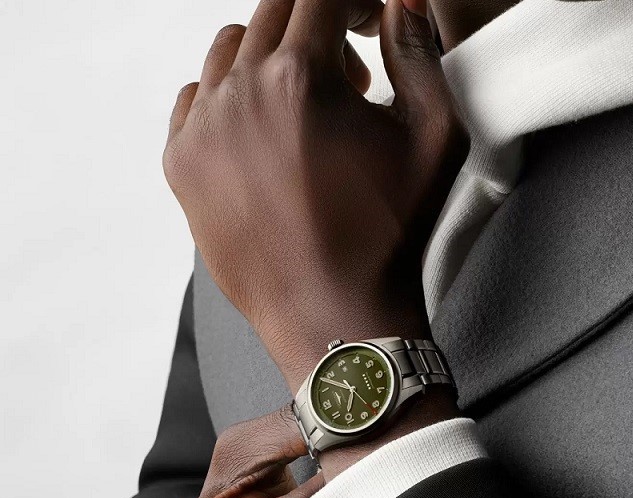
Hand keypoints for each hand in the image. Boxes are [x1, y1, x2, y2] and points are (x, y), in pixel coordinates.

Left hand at [163, 0, 468, 391]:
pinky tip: (265, 130)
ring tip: (308, 105)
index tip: (370, 23)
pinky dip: (231, 96)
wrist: (338, 316)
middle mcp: (240, 94)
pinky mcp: (183, 166)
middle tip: (353, 73)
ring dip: (274, 57)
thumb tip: (401, 7)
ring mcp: (202, 131)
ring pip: (230, 50)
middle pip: (274, 13)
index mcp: (301, 80)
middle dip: (319, 26)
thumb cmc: (389, 238)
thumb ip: (419, 57)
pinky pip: (195, 98)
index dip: (354, 1)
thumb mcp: (435, 141)